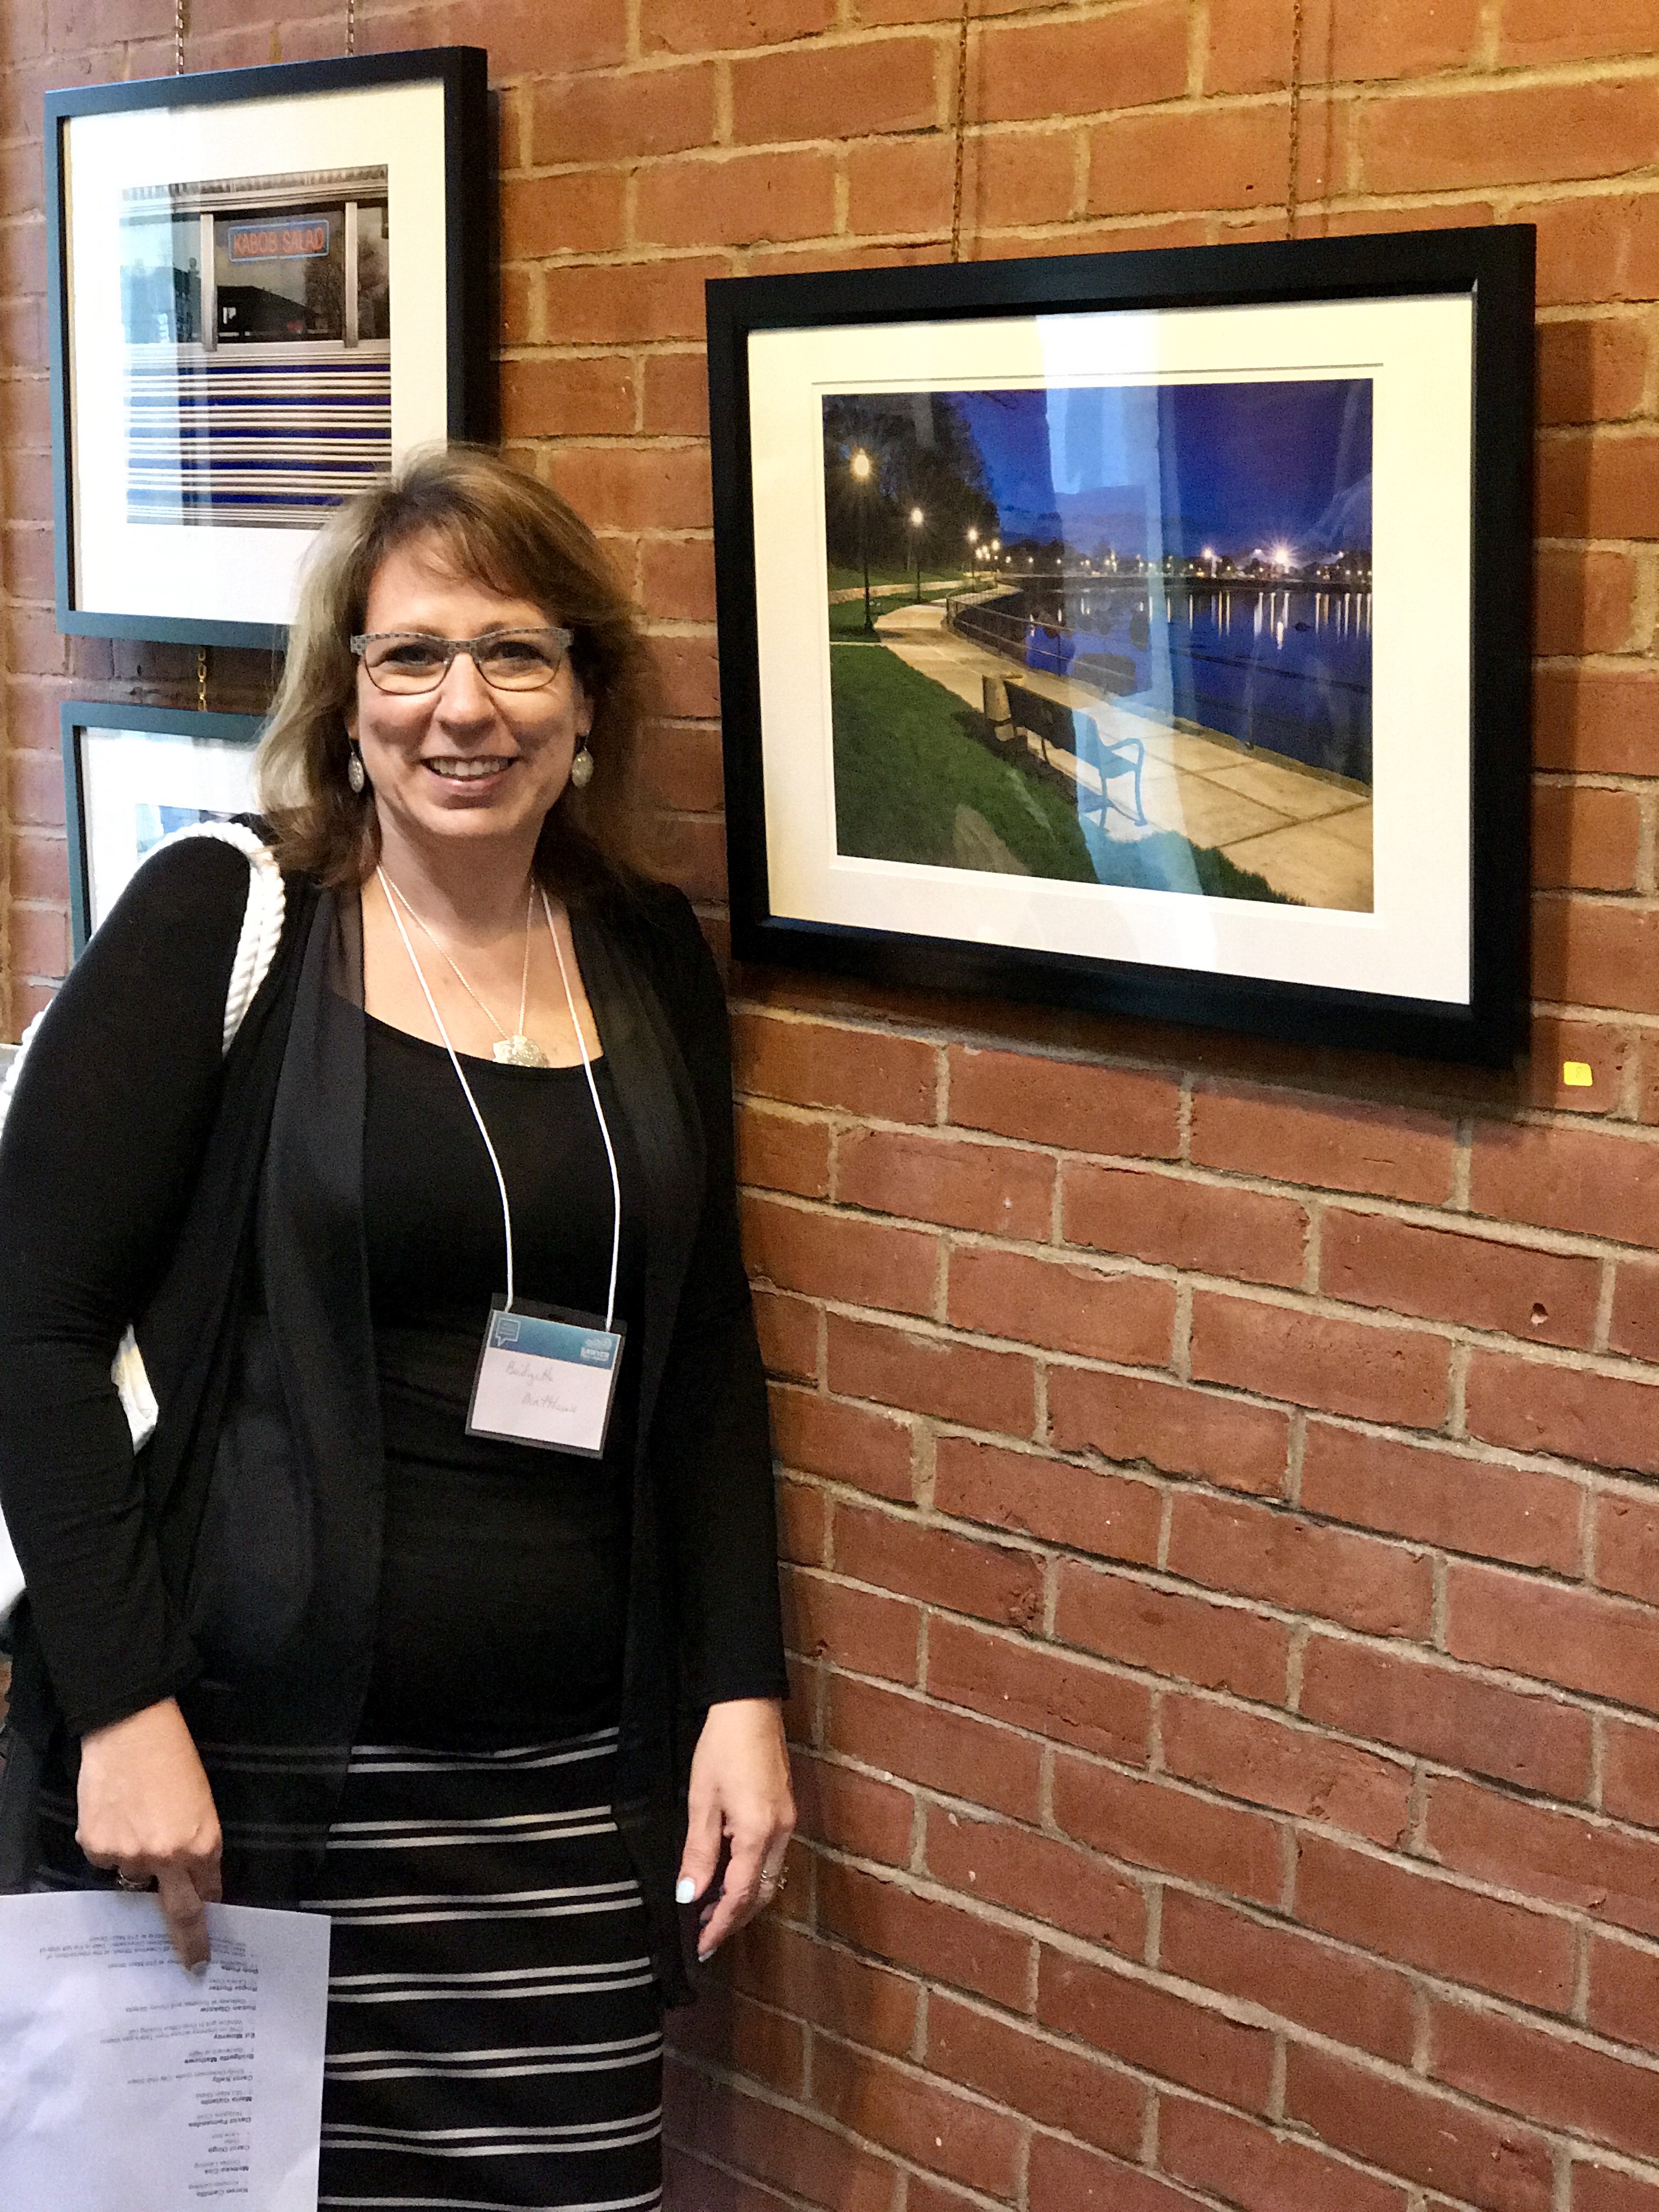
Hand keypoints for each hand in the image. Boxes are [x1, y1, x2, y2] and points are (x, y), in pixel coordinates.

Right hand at [76, 1698, 222, 1970]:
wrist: (131, 1729)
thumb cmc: (173, 1758)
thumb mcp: (202, 1802)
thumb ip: (197, 1844)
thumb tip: (192, 1877)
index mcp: (203, 1844)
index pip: (208, 1893)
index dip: (207, 1908)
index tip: (208, 1933)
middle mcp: (168, 1858)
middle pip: (180, 1914)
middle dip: (190, 1942)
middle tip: (194, 1964)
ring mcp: (130, 1856)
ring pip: (134, 1876)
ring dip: (137, 1859)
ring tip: (137, 1820)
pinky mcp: (98, 1848)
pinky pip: (106, 1860)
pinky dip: (111, 1844)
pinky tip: (115, 1815)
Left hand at [676, 1697, 793, 1961]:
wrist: (749, 1706)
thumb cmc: (722, 1748)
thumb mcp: (702, 1801)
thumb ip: (698, 1852)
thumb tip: (689, 1895)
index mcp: (759, 1833)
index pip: (740, 1894)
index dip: (720, 1924)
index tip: (701, 1945)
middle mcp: (781, 1833)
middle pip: (762, 1893)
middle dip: (734, 1918)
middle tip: (704, 1934)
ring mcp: (787, 1822)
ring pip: (770, 1877)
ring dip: (743, 1899)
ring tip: (712, 1911)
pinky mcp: (785, 1811)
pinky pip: (772, 1857)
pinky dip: (751, 1876)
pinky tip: (729, 1876)